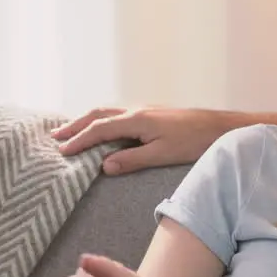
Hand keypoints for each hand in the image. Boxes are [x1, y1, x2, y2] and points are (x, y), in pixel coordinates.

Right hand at [52, 106, 234, 174]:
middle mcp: (137, 110)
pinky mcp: (153, 115)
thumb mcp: (162, 155)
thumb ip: (132, 160)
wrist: (221, 128)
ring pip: (108, 112)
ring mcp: (145, 110)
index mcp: (136, 120)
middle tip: (55, 136)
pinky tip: (103, 129)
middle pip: (98, 115)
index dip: (79, 140)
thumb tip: (104, 166)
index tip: (62, 151)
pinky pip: (119, 114)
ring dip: (87, 121)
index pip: (99, 129)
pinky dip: (102, 120)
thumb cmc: (195, 142)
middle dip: (75, 125)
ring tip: (71, 130)